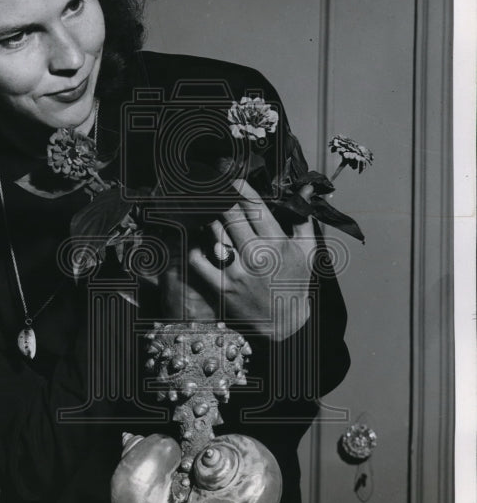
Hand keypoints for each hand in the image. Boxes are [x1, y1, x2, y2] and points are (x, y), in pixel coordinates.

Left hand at [160, 179, 315, 340]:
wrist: (284, 323)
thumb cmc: (294, 283)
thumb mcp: (307, 250)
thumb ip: (303, 217)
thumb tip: (306, 187)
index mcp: (277, 243)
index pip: (255, 206)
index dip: (239, 188)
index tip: (230, 179)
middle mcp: (257, 255)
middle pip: (230, 215)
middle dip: (219, 198)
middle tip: (210, 188)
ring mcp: (238, 272)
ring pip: (214, 233)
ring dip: (208, 219)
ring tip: (203, 211)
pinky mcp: (222, 287)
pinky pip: (200, 260)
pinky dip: (196, 247)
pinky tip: (197, 240)